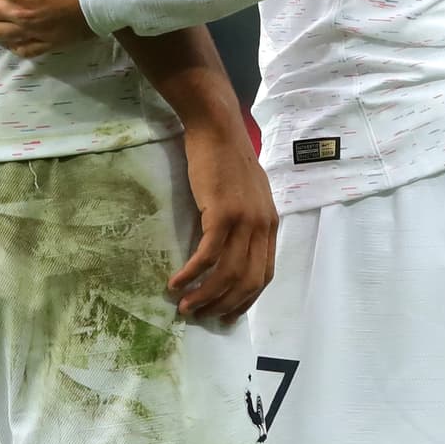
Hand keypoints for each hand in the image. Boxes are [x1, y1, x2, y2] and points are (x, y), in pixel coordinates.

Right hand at [169, 119, 276, 321]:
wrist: (217, 128)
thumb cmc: (227, 158)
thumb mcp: (247, 195)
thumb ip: (245, 223)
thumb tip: (231, 251)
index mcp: (270, 223)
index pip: (264, 274)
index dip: (246, 299)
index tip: (226, 314)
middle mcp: (262, 226)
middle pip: (247, 280)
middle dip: (224, 304)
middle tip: (201, 315)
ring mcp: (244, 220)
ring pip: (228, 273)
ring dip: (205, 295)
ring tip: (184, 306)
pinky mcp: (222, 213)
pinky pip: (208, 255)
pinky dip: (192, 273)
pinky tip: (175, 282)